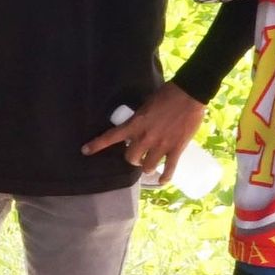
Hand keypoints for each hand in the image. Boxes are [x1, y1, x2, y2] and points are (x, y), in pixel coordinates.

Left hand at [84, 83, 205, 183]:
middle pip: (131, 158)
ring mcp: (161, 145)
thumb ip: (139, 118)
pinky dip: (165, 177)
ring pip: (148, 167)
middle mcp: (145, 138)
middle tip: (137, 156)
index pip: (110, 137)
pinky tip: (161, 180)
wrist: (189, 94)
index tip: (85, 151)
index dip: (96, 145)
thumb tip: (137, 126)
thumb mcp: (145, 105)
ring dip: (147, 167)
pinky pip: (169, 169)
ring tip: (150, 165)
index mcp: (135, 125)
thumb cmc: (166, 95)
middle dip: (132, 159)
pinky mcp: (176, 149)